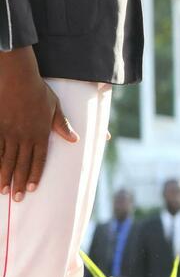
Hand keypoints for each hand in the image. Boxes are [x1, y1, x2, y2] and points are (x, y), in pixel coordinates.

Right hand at [0, 47, 78, 201]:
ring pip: (7, 159)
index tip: (32, 189)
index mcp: (41, 134)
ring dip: (5, 176)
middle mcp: (25, 136)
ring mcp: (9, 132)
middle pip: (21, 164)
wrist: (18, 78)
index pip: (39, 160)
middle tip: (16, 198)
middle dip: (19, 182)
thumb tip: (75, 139)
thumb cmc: (39, 92)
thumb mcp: (56, 108)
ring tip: (2, 190)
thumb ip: (63, 125)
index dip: (35, 175)